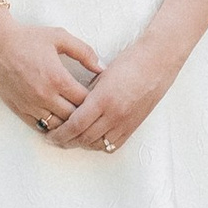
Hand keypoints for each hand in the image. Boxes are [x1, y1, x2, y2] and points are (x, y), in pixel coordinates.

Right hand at [0, 9, 102, 136]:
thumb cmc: (28, 38)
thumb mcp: (59, 37)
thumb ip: (84, 52)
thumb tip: (101, 67)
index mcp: (57, 78)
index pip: (85, 101)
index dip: (95, 101)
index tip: (99, 98)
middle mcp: (44, 95)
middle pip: (73, 117)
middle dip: (84, 115)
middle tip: (91, 112)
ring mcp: (31, 105)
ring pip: (57, 126)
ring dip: (68, 124)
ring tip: (77, 119)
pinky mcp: (19, 110)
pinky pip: (40, 127)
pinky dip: (51, 127)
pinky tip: (58, 122)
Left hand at [51, 31, 180, 154]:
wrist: (157, 63)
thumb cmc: (129, 63)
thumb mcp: (101, 75)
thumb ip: (86, 94)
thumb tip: (72, 107)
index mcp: (103, 99)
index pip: (75, 125)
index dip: (60, 133)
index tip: (50, 134)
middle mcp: (114, 114)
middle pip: (84, 138)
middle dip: (66, 141)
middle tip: (55, 139)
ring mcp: (125, 122)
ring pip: (97, 144)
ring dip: (82, 144)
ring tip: (71, 140)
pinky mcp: (134, 126)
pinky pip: (113, 145)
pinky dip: (99, 145)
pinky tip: (91, 140)